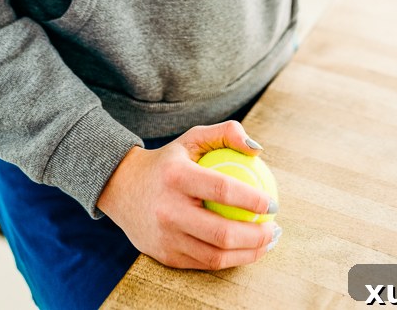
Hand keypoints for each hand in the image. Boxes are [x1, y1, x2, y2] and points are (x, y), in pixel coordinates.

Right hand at [96, 120, 279, 269]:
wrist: (122, 188)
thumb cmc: (168, 162)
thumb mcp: (192, 138)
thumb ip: (226, 133)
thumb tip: (257, 149)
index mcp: (176, 176)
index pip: (222, 189)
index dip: (252, 199)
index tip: (272, 203)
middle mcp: (168, 210)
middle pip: (221, 232)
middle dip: (257, 236)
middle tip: (273, 229)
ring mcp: (165, 237)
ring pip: (216, 256)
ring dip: (248, 254)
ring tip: (266, 243)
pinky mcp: (165, 256)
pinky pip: (204, 263)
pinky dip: (230, 259)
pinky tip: (245, 250)